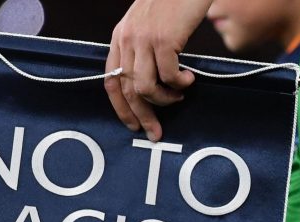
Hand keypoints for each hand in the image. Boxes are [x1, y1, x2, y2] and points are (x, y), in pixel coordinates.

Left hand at [105, 0, 212, 140]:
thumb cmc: (172, 1)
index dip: (121, 108)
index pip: (111, 81)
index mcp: (120, 37)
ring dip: (163, 100)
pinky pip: (168, 75)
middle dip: (142, 116)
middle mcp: (127, 40)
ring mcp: (144, 39)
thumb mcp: (147, 24)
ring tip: (177, 96)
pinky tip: (188, 80)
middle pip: (128, 89)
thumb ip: (142, 49)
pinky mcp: (163, 39)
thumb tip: (148, 84)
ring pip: (145, 87)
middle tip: (155, 132)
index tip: (133, 125)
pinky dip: (179, 84)